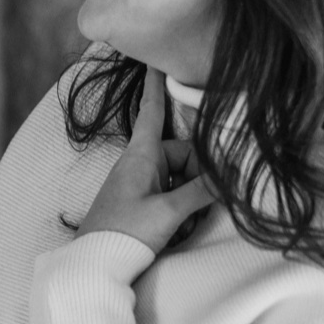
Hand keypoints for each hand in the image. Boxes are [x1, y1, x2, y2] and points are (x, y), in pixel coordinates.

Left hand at [78, 68, 216, 252]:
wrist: (94, 265)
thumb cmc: (124, 234)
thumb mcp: (169, 212)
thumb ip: (202, 192)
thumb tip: (229, 177)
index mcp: (140, 156)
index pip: (152, 111)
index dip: (157, 86)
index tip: (157, 58)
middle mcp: (139, 164)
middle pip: (183, 154)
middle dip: (198, 176)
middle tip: (197, 205)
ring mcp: (140, 184)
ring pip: (182, 178)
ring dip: (190, 199)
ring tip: (179, 225)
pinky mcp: (141, 202)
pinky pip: (172, 196)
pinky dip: (180, 211)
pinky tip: (174, 232)